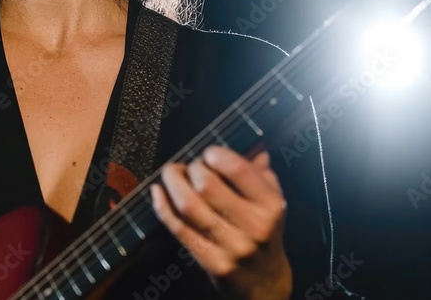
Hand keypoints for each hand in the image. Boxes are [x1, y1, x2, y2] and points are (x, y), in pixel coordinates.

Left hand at [149, 146, 291, 299]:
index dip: (216, 155)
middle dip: (192, 168)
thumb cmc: (265, 235)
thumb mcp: (272, 203)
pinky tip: (157, 193)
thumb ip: (261, 174)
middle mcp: (253, 226)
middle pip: (207, 185)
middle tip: (189, 167)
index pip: (238, 169)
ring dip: (173, 183)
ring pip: (189, 206)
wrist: (264, 283)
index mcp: (270, 206)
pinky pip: (179, 229)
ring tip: (171, 173)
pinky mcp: (211, 262)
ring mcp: (231, 246)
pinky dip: (163, 207)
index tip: (208, 154)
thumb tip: (255, 147)